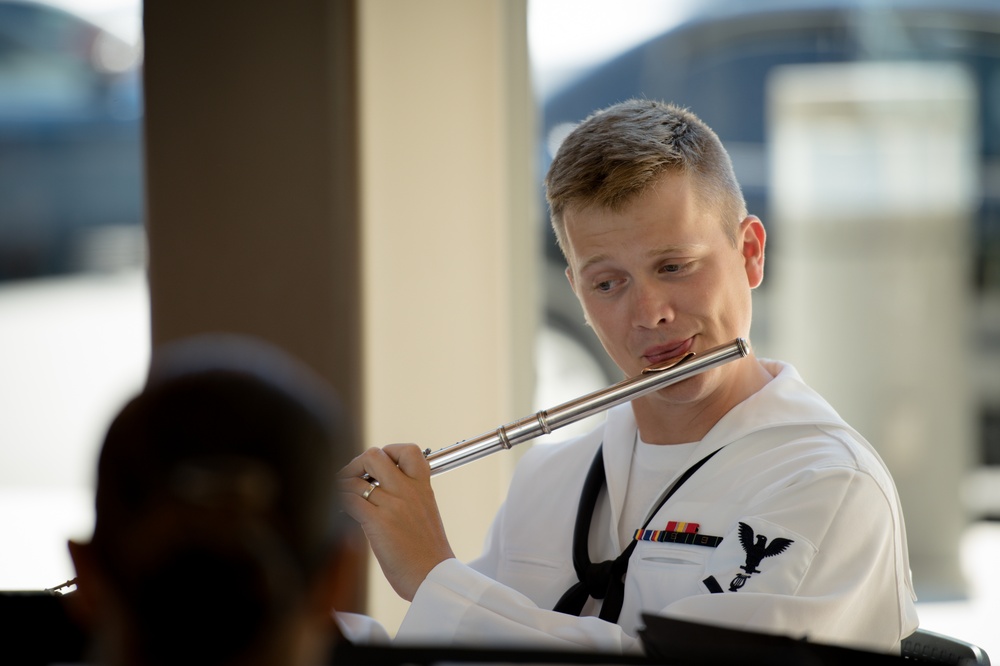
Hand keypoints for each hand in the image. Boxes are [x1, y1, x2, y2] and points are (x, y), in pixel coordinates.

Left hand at [337, 444, 454, 600]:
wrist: (434, 577)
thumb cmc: (428, 552)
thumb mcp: (425, 513)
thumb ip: (407, 496)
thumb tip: (378, 489)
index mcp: (423, 487)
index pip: (408, 450)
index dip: (389, 451)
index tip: (380, 467)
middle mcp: (407, 490)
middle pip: (374, 455)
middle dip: (357, 464)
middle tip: (355, 479)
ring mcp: (392, 505)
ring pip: (354, 479)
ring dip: (344, 486)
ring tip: (344, 497)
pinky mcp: (378, 522)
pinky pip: (349, 500)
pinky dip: (341, 502)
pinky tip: (344, 511)